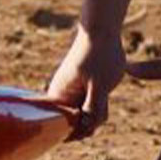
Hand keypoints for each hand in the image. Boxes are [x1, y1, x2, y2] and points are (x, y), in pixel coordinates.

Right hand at [44, 24, 127, 138]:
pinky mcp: (78, 89)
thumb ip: (93, 111)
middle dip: (93, 119)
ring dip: (98, 109)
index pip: (65, 130)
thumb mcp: (100, 87)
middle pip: (77, 124)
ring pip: (86, 115)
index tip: (95, 114)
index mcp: (57, 98)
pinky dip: (99, 101)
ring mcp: (69, 93)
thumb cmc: (99, 55)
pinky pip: (89, 105)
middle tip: (101, 96)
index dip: (82, 131)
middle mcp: (59, 98)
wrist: (100, 28)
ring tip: (102, 88)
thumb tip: (86, 130)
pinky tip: (103, 85)